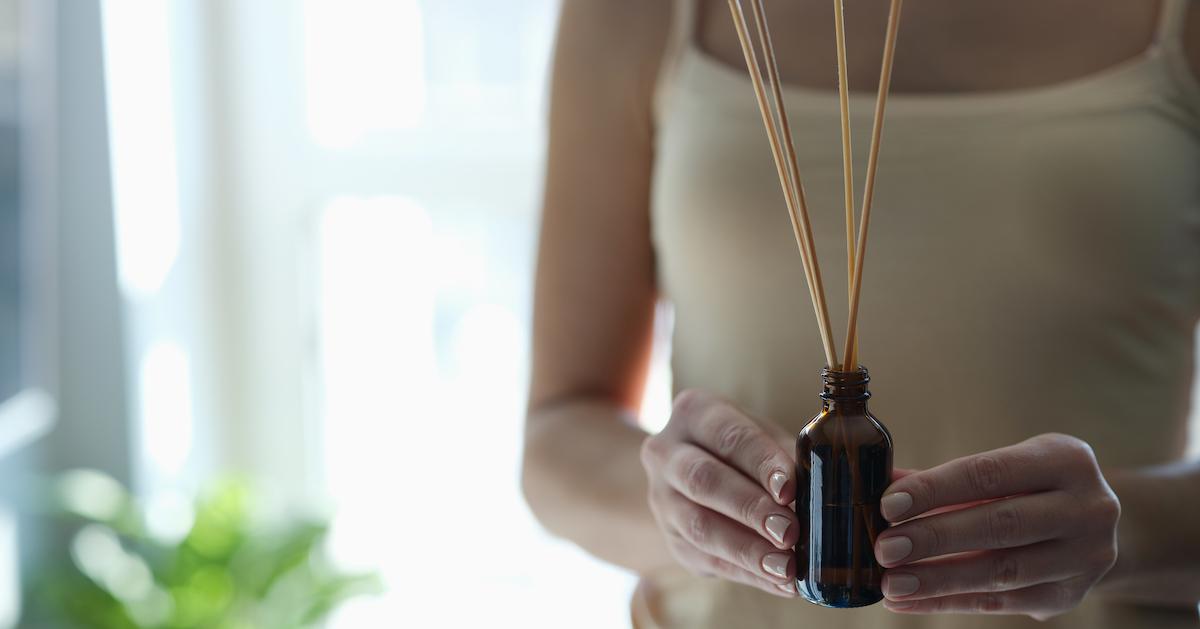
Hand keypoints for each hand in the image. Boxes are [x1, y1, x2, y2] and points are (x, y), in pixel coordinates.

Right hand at [640, 390, 799, 597]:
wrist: (691, 474)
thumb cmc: (742, 450)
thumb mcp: (762, 437)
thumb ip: (788, 459)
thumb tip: (830, 489)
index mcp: (693, 412)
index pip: (729, 436)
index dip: (760, 463)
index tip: (789, 489)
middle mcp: (666, 452)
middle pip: (705, 480)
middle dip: (750, 508)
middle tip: (789, 531)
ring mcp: (662, 498)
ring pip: (700, 526)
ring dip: (747, 550)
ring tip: (786, 567)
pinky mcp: (671, 538)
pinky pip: (706, 560)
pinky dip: (747, 573)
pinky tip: (779, 581)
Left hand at [875, 433, 1120, 619]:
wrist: (1090, 525)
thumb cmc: (1029, 488)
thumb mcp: (1001, 469)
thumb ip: (944, 480)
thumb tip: (882, 484)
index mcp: (1066, 460)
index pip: (989, 474)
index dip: (936, 490)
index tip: (889, 505)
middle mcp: (1088, 507)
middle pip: (1000, 525)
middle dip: (935, 538)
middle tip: (886, 549)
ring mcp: (1086, 556)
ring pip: (1002, 571)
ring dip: (939, 579)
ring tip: (892, 583)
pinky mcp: (1070, 595)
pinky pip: (1001, 602)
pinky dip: (950, 602)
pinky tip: (910, 601)